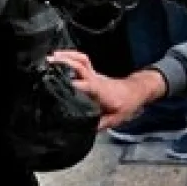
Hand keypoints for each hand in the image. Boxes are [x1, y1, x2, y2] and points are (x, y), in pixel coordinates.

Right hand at [49, 51, 164, 128]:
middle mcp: (96, 79)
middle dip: (65, 62)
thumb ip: (100, 124)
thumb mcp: (115, 119)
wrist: (136, 92)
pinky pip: (82, 61)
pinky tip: (61, 57)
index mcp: (99, 90)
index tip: (57, 83)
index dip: (72, 83)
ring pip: (82, 59)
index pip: (85, 84)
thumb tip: (84, 130)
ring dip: (67, 55)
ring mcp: (95, 75)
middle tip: (49, 62)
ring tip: (52, 55)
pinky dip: (71, 56)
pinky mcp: (93, 73)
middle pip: (81, 65)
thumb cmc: (126, 105)